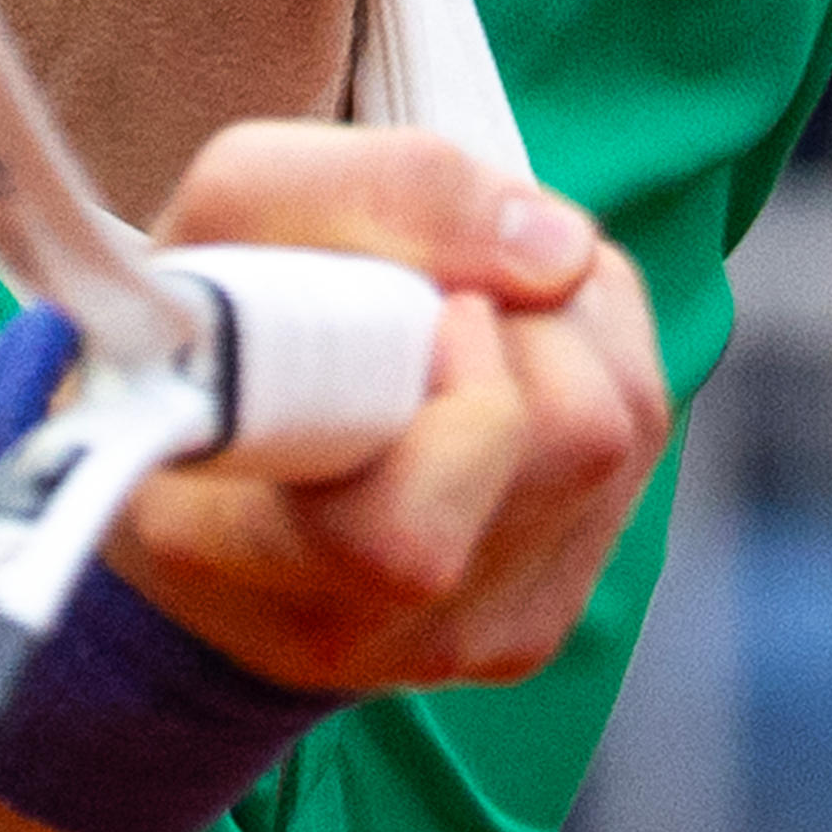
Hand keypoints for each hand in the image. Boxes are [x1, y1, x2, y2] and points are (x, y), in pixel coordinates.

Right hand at [101, 122, 670, 693]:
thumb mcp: (236, 209)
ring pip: (617, 433)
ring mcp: (458, 640)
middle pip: (566, 443)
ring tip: (468, 312)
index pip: (402, 537)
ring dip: (568, 325)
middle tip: (441, 289)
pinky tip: (506, 362)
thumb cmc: (209, 323)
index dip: (457, 387)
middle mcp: (354, 627)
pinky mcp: (534, 623)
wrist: (197, 462)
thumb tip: (562, 252)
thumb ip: (378, 191)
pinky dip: (592, 362)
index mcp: (227, 547)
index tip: (419, 304)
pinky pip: (634, 449)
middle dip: (529, 313)